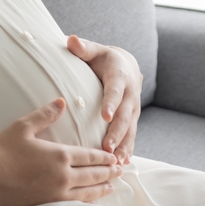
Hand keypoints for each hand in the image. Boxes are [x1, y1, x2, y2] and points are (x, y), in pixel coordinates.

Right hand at [0, 98, 122, 205]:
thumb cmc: (2, 151)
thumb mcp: (23, 127)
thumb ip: (45, 114)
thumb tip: (62, 102)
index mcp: (60, 155)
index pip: (90, 156)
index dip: (104, 156)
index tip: (114, 156)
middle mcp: (63, 176)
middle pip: (93, 174)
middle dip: (108, 172)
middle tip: (120, 170)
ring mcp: (56, 193)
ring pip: (87, 192)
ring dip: (102, 188)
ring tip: (112, 186)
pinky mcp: (48, 205)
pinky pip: (74, 203)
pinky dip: (87, 201)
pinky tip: (90, 200)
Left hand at [66, 35, 141, 163]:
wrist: (126, 66)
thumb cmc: (103, 59)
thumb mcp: (94, 51)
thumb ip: (83, 48)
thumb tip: (71, 40)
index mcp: (120, 77)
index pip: (116, 90)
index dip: (111, 103)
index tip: (105, 116)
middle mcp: (130, 95)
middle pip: (125, 116)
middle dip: (117, 133)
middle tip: (107, 148)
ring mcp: (133, 110)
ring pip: (130, 130)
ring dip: (124, 146)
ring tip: (116, 162)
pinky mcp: (132, 120)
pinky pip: (131, 137)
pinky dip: (128, 150)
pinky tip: (123, 164)